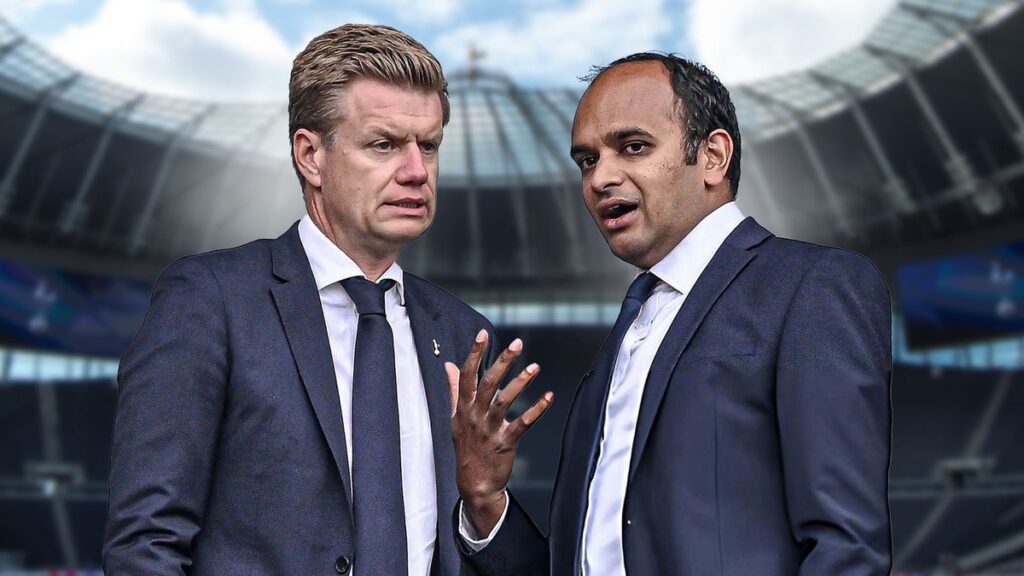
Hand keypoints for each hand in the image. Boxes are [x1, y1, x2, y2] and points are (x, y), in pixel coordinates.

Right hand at [447, 330, 552, 535]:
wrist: (474, 483)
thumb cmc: (466, 447)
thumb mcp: (456, 418)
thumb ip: (454, 390)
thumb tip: (449, 366)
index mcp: (463, 408)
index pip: (466, 376)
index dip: (474, 355)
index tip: (482, 336)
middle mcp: (475, 416)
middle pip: (488, 384)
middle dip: (502, 362)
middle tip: (517, 344)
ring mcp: (490, 430)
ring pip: (505, 401)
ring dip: (521, 383)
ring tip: (535, 367)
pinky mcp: (505, 442)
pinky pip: (522, 423)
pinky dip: (536, 410)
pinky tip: (548, 397)